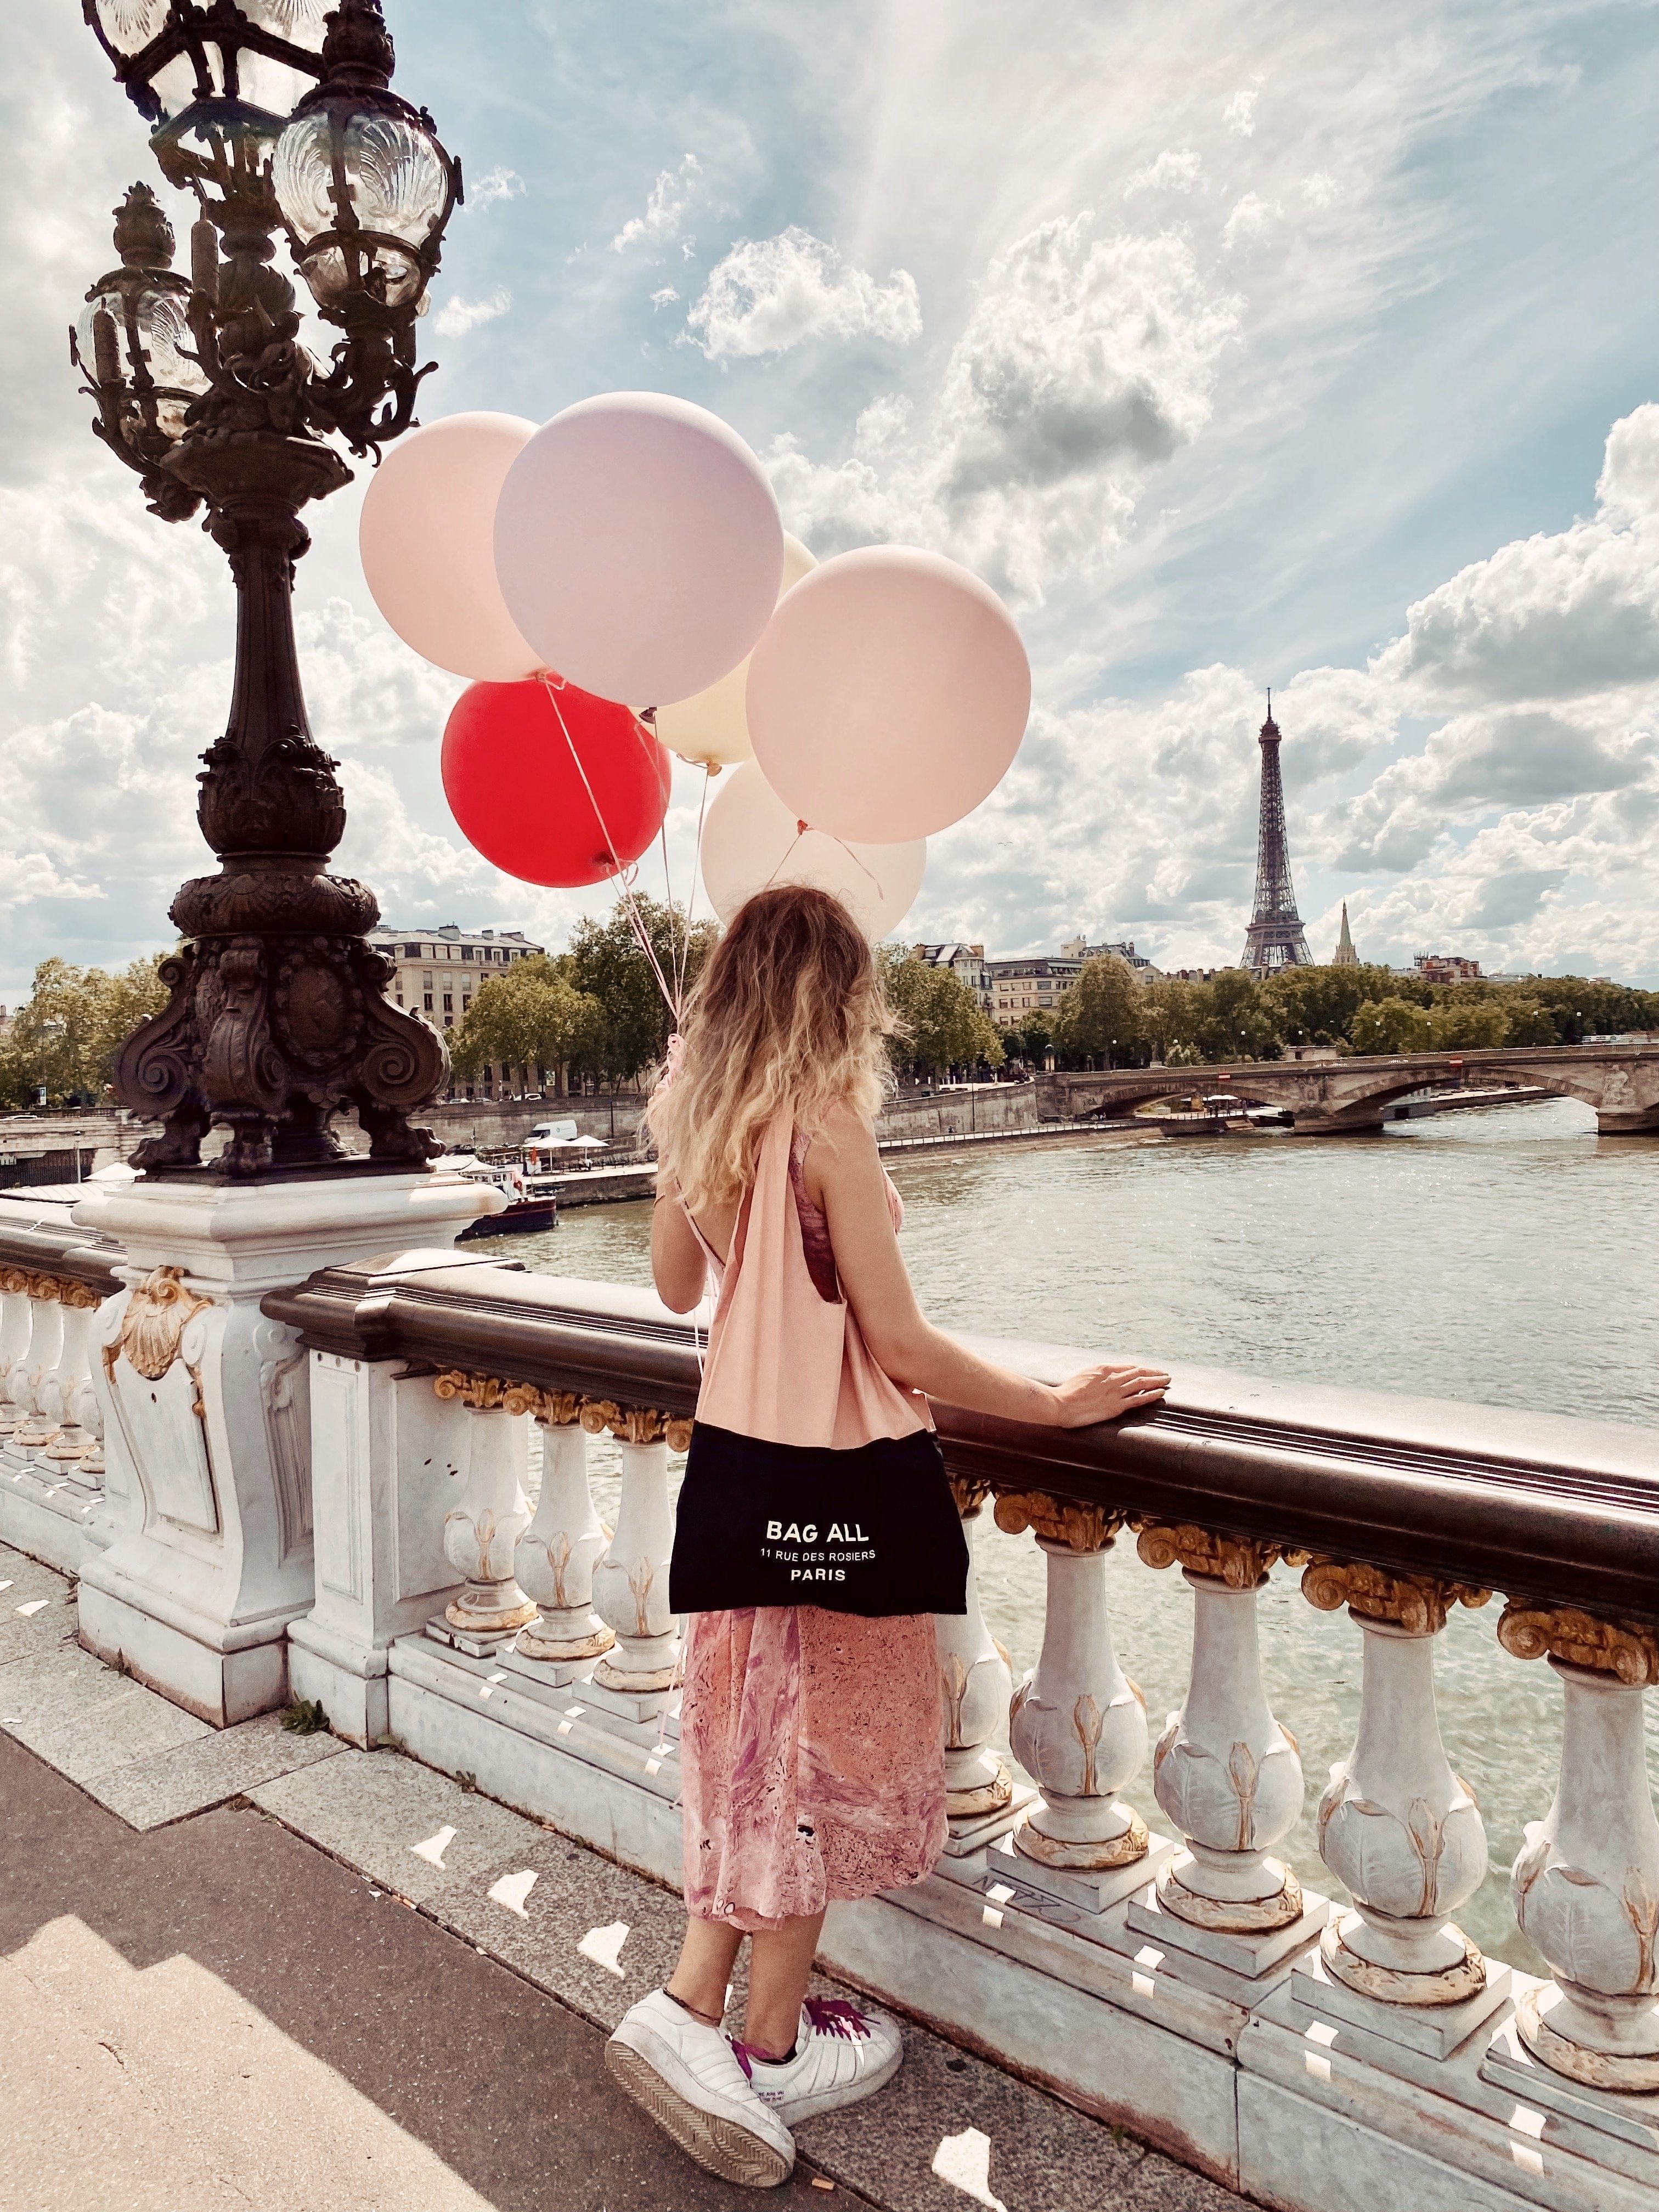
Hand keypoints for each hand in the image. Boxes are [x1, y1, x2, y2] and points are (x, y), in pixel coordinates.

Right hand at [1045, 1361, 1169, 1427]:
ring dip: (1157, 1381)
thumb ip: (1099, 1375)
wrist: (1061, 1404)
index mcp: (1104, 1368)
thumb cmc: (1068, 1391)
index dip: (1141, 1369)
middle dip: (1154, 1372)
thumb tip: (1108, 1376)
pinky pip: (1138, 1399)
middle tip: (1165, 1373)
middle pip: (1139, 1372)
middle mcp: (1112, 1378)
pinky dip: (1151, 1395)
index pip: (1128, 1367)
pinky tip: (1160, 1393)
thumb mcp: (1084, 1375)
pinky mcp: (1116, 1406)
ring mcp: (1115, 1392)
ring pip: (1142, 1383)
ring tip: (1167, 1380)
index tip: (1149, 1371)